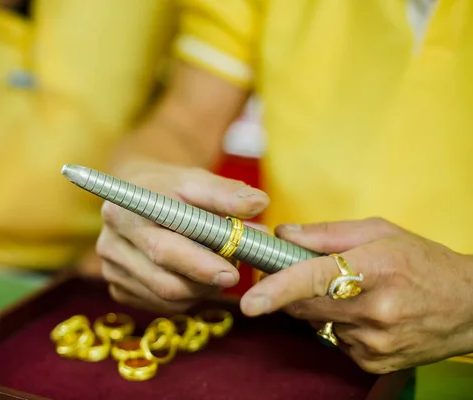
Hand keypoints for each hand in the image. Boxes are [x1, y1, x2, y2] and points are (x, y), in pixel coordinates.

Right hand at [97, 161, 268, 312]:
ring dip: (198, 289)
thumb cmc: (170, 187)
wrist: (139, 194)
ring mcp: (111, 269)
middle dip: (205, 282)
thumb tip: (260, 203)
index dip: (199, 265)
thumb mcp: (196, 180)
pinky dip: (185, 296)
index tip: (231, 273)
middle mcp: (110, 243)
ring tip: (216, 267)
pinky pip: (158, 304)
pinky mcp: (118, 287)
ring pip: (165, 297)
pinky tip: (194, 276)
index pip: (163, 249)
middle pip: (164, 281)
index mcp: (125, 212)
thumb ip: (225, 192)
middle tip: (234, 273)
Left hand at [240, 217, 472, 373]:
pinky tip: (363, 313)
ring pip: (315, 322)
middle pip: (304, 304)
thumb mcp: (380, 232)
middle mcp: (375, 310)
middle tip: (302, 271)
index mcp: (376, 268)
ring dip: (318, 306)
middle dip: (290, 288)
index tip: (250, 302)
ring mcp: (374, 342)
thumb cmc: (422, 261)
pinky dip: (336, 324)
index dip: (279, 289)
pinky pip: (332, 340)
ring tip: (352, 291)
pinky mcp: (372, 362)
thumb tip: (283, 234)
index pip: (316, 278)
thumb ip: (326, 234)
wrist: (469, 307)